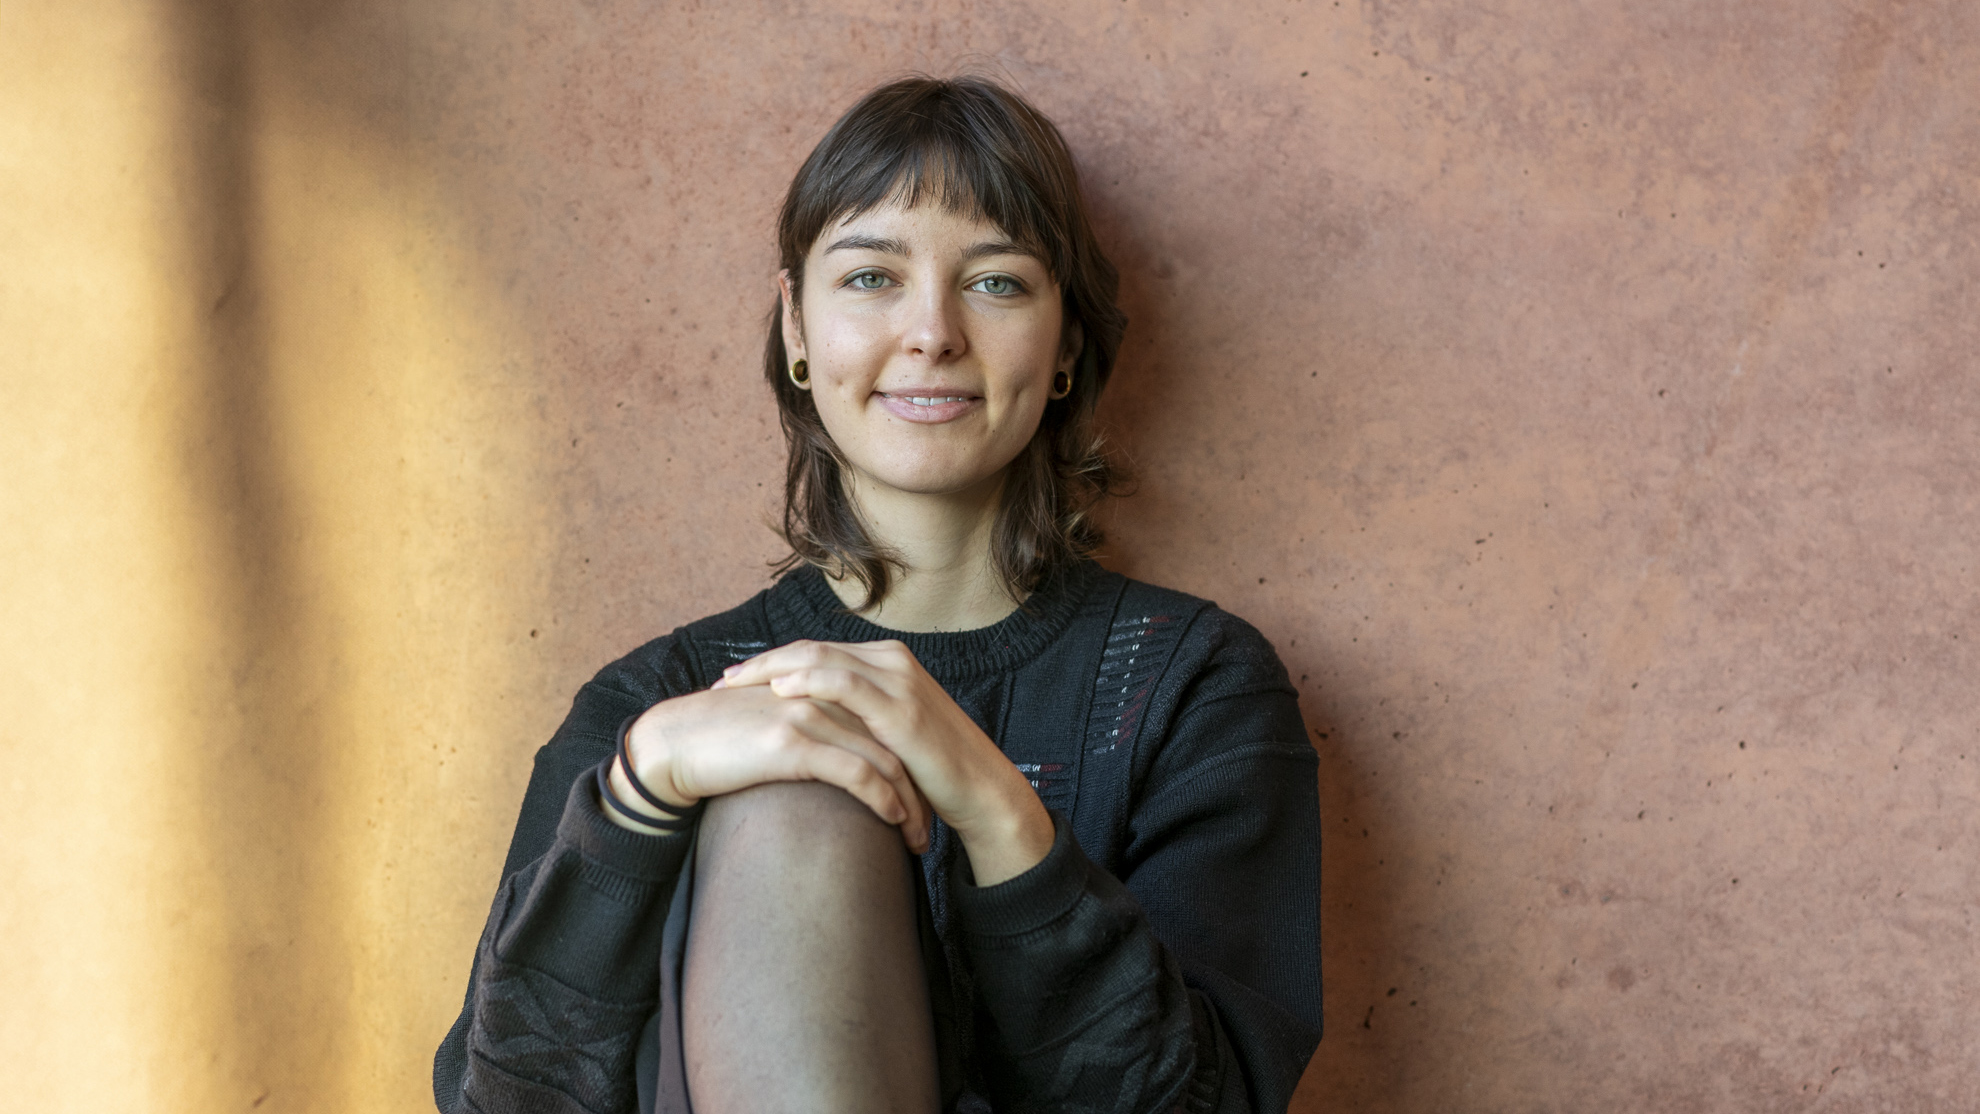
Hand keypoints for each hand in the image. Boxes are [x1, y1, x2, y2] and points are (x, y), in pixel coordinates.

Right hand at [612, 683, 930, 851]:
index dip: (910, 762)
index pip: (884, 723)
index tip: (923, 800)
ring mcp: (809, 715)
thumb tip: (837, 768)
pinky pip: (855, 771)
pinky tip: (893, 821)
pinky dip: (882, 798)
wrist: (671, 744)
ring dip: (908, 802)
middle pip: (893, 740)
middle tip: (931, 824)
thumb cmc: (719, 746)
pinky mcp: (793, 742)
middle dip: (919, 786)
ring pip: (882, 758)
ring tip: (919, 838)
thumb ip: (809, 736)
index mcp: (821, 689)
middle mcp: (821, 695)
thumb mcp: (774, 731)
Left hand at [720, 640, 1053, 884]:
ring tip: (735, 686)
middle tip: (721, 682)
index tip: (735, 681)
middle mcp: (890, 661)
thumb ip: (854, 722)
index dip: (771, 662)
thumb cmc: (933, 771)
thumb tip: (807, 731)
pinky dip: (807, 681)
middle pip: (809, 647)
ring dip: (771, 668)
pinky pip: (845, 683)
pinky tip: (778, 690)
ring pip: (820, 657)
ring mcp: (897, 680)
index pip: (815, 651)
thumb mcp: (886, 736)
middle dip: (761, 662)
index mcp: (885, 663)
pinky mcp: (901, 707)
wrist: (981, 789)